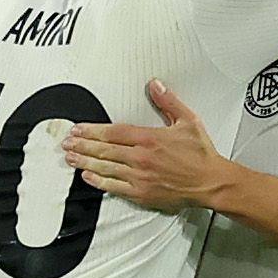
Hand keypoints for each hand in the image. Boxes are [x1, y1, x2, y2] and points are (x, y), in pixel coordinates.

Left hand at [62, 80, 230, 209]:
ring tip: (70, 157)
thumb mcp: (188, 120)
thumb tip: (155, 84)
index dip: (92, 130)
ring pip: (105, 168)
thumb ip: (168, 102)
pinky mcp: (142, 193)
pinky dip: (99, 181)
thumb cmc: (201, 154)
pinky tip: (87, 176)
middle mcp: (141, 158)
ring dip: (85, 162)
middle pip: (104, 150)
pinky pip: (114, 187)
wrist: (211, 182)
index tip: (78, 128)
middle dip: (82, 145)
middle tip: (67, 142)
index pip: (113, 132)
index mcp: (150, 138)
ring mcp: (140, 177)